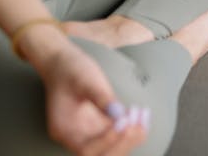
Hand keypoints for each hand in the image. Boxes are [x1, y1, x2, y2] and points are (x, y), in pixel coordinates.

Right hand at [35, 37, 147, 154]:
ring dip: (130, 137)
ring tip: (143, 115)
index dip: (106, 141)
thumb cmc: (71, 69)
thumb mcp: (86, 80)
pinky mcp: (99, 125)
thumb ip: (101, 98)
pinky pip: (117, 136)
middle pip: (100, 155)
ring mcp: (88, 132)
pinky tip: (143, 114)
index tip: (123, 122)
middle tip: (137, 122)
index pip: (86, 149)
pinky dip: (132, 129)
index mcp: (64, 129)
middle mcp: (75, 136)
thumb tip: (119, 114)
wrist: (64, 61)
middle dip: (122, 142)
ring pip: (111, 148)